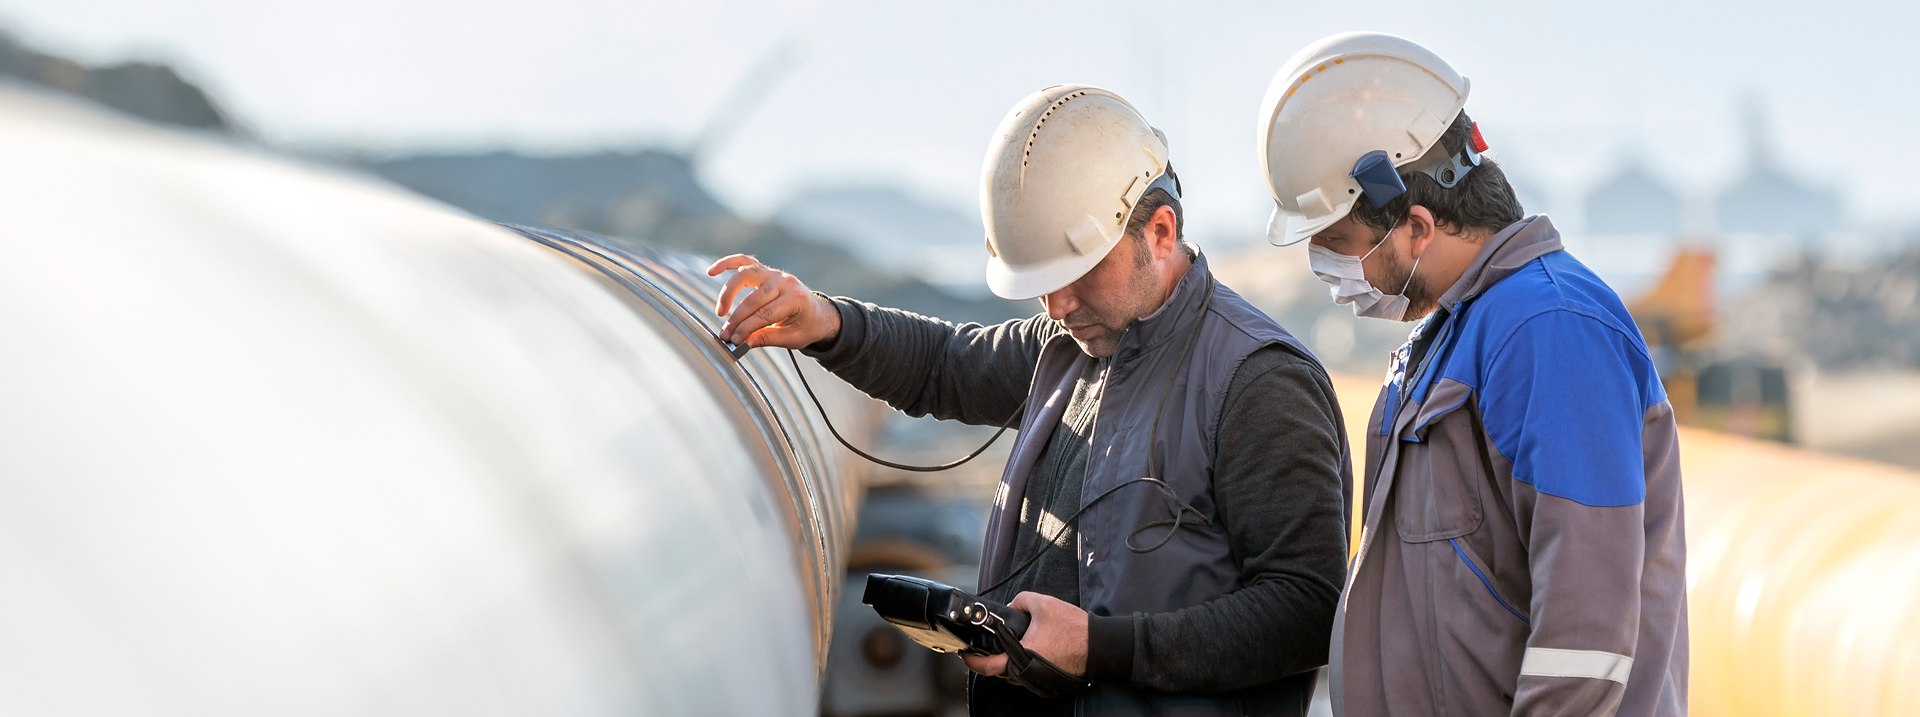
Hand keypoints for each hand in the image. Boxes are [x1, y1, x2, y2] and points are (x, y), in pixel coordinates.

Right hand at [705, 254, 840, 349]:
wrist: (818, 313)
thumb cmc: (806, 326)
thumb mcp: (793, 338)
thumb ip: (768, 338)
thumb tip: (743, 342)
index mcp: (795, 299)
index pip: (765, 315)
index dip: (747, 328)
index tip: (734, 341)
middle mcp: (785, 282)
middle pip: (754, 299)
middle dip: (737, 319)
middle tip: (725, 335)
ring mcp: (775, 273)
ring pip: (746, 275)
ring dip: (729, 292)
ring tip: (720, 311)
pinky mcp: (766, 270)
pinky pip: (744, 261)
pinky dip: (727, 263)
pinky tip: (711, 271)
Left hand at [960, 592, 1087, 677]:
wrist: (1099, 646)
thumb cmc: (1074, 629)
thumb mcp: (1043, 603)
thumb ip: (1021, 601)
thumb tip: (1013, 606)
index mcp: (1022, 655)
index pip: (988, 666)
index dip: (972, 660)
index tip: (965, 653)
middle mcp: (1026, 672)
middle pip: (998, 670)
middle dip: (988, 657)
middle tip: (982, 646)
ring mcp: (1036, 678)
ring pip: (1011, 672)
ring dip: (1005, 659)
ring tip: (1003, 643)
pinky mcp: (1045, 678)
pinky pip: (1025, 671)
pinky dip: (1019, 661)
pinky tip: (1024, 647)